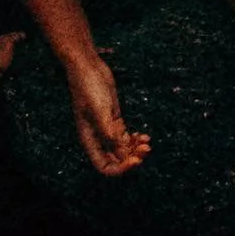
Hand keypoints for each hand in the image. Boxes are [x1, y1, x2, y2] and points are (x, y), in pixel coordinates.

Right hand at [66, 53, 149, 178]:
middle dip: (131, 158)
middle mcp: (97, 137)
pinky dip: (135, 139)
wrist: (87, 67)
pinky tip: (144, 136)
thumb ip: (110, 133)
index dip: (120, 168)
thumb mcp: (101, 111)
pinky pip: (125, 136)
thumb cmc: (88, 87)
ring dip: (135, 149)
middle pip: (116, 159)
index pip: (104, 166)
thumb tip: (122, 155)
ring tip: (147, 143)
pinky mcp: (113, 119)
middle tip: (146, 150)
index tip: (135, 161)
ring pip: (122, 148)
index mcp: (89, 140)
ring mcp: (106, 128)